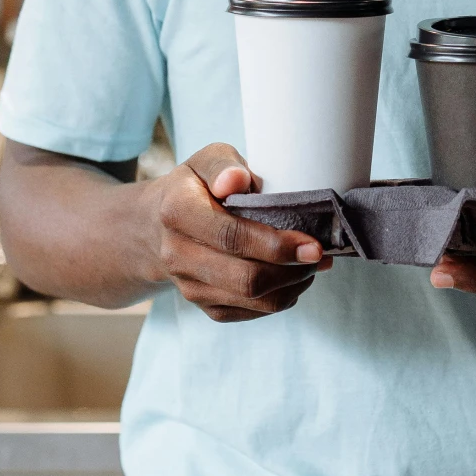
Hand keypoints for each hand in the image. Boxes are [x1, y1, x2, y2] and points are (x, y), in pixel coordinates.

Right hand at [145, 143, 329, 322]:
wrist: (157, 226)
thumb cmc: (194, 187)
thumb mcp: (205, 161)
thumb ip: (223, 164)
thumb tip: (237, 180)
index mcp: (178, 212)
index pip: (232, 237)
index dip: (277, 245)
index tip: (313, 244)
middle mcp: (177, 254)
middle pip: (246, 278)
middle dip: (293, 270)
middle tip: (319, 255)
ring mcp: (189, 285)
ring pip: (253, 301)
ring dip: (293, 286)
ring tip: (311, 266)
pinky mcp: (203, 305)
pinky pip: (250, 313)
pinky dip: (280, 299)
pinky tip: (293, 278)